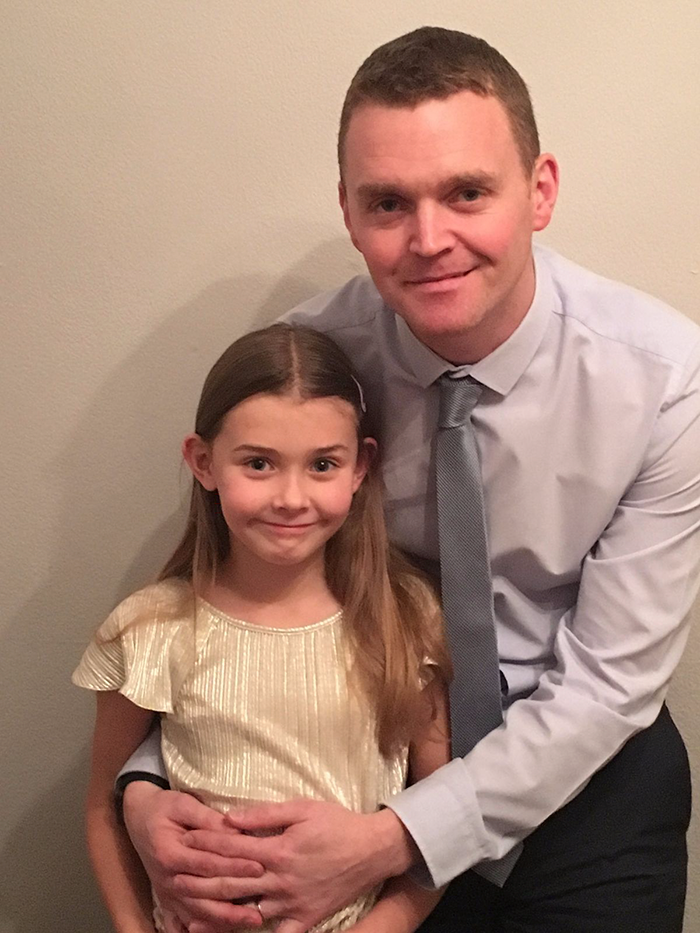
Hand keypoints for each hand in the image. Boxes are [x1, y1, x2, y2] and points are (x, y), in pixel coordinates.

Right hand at [122, 783, 264, 930]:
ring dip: (225, 920)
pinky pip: (183, 923)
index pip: (208, 863)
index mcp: (170, 854)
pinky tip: (221, 931)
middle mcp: (168, 879)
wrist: (139, 817)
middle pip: (206, 893)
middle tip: (264, 898)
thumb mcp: (183, 804)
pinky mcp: (167, 901)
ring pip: (198, 914)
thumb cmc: (164, 808)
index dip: (235, 866)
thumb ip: (208, 819)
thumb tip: (236, 831)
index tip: (259, 867)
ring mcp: (166, 894)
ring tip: (252, 920)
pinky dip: (202, 930)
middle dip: (237, 896)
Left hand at [179, 799, 416, 932]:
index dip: (206, 843)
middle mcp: (279, 880)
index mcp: (277, 850)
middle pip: (231, 883)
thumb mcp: (302, 808)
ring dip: (216, 913)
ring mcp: (290, 904)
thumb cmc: (337, 824)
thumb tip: (230, 816)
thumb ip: (265, 814)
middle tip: (173, 878)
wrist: (372, 851)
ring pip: (246, 912)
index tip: (184, 840)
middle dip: (200, 880)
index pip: (232, 847)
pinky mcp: (303, 920)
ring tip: (188, 914)